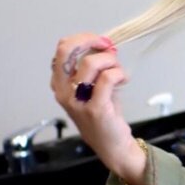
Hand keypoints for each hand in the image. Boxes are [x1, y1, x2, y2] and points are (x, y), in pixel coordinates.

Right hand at [50, 33, 145, 184]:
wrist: (112, 145)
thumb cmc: (103, 114)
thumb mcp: (92, 88)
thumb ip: (95, 68)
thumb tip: (106, 46)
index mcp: (60, 84)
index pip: (62, 49)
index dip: (83, 39)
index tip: (101, 42)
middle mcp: (63, 92)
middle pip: (67, 50)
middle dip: (90, 40)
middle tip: (108, 46)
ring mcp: (77, 101)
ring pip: (90, 63)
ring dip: (111, 60)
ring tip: (119, 71)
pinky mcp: (95, 108)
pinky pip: (107, 78)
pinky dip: (119, 73)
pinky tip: (124, 79)